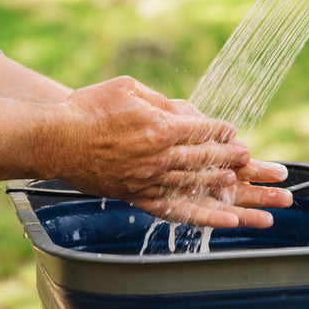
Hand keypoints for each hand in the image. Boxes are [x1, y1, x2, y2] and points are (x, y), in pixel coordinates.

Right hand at [48, 77, 291, 227]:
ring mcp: (150, 180)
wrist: (55, 139)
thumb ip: (163, 100)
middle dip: (232, 158)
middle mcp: (160, 157)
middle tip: (252, 161)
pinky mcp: (138, 196)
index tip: (233, 132)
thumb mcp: (129, 88)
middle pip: (207, 158)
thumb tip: (188, 111)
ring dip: (226, 186)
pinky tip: (225, 220)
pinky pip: (176, 208)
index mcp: (161, 127)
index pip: (204, 130)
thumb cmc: (90, 108)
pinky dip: (202, 213)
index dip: (221, 131)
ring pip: (197, 184)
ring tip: (244, 186)